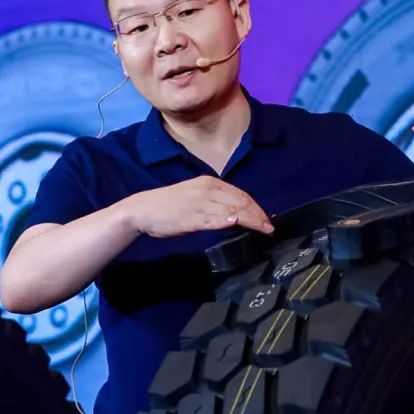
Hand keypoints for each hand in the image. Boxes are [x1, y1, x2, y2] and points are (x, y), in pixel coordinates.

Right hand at [122, 175, 274, 237]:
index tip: (267, 219)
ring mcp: (200, 203)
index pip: (241, 194)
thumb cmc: (169, 206)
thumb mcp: (196, 197)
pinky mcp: (192, 217)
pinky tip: (239, 224)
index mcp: (210, 183)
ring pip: (232, 209)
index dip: (256, 207)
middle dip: (258, 214)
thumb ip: (215, 203)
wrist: (143, 209)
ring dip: (251, 220)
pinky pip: (214, 219)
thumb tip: (235, 214)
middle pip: (241, 201)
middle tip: (270, 227)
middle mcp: (207, 189)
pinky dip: (229, 221)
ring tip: (264, 230)